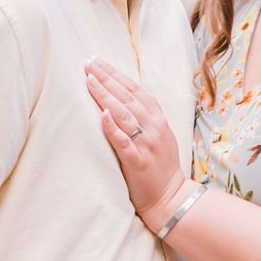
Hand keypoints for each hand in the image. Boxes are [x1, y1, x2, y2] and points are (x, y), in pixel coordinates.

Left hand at [85, 58, 185, 226]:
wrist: (171, 198)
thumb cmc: (161, 167)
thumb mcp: (159, 135)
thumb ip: (145, 117)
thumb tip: (122, 98)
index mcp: (158, 119)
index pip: (135, 89)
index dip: (116, 74)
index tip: (98, 62)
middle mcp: (153, 127)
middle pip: (127, 96)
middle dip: (106, 77)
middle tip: (88, 63)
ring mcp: (146, 144)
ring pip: (124, 114)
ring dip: (105, 95)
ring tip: (89, 80)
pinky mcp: (137, 161)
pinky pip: (123, 142)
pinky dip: (112, 127)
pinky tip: (101, 114)